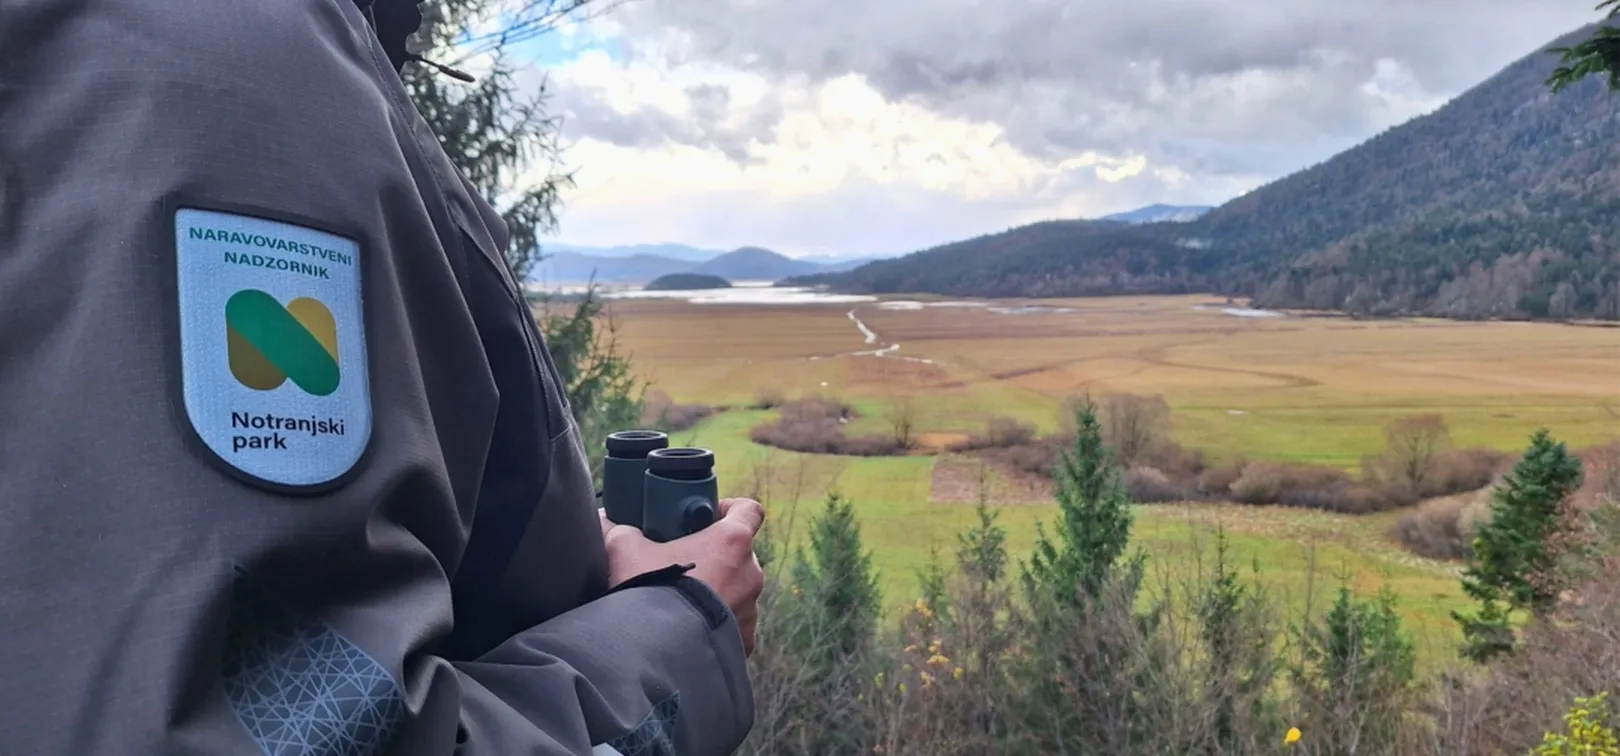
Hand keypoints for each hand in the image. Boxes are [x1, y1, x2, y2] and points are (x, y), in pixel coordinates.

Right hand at [599, 498, 765, 654]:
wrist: (658, 651)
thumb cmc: (650, 591)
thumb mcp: (626, 552)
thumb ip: (620, 530)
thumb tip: (605, 520)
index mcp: (732, 542)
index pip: (749, 511)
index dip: (730, 509)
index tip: (708, 517)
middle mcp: (750, 573)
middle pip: (740, 554)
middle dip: (716, 556)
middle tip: (685, 562)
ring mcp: (751, 609)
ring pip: (738, 591)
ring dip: (718, 592)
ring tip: (685, 601)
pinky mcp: (745, 641)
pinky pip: (735, 626)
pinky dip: (717, 625)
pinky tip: (690, 629)